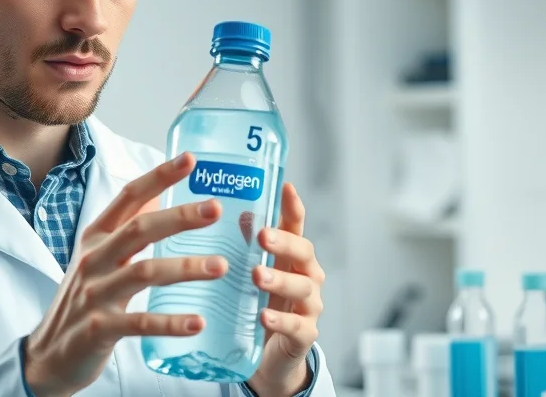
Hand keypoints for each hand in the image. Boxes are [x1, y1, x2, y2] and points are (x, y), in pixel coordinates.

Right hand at [23, 152, 228, 396]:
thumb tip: (160, 199)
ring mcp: (95, 294)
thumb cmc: (83, 301)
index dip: (159, 177)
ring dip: (185, 267)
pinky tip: (197, 323)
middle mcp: (94, 259)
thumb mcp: (98, 258)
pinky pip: (139, 323)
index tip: (190, 160)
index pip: (129, 197)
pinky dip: (169, 323)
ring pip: (144, 273)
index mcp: (96, 237)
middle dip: (179, 216)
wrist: (48, 355)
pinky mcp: (99, 329)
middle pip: (140, 229)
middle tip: (216, 208)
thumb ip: (126, 232)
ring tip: (220, 266)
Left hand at [247, 183, 325, 395]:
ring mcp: (309, 306)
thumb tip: (236, 213)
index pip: (296, 227)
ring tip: (258, 276)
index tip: (286, 187)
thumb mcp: (251, 274)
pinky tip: (264, 317)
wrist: (269, 357)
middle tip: (263, 236)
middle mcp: (307, 277)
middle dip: (285, 243)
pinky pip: (297, 326)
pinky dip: (280, 321)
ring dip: (280, 281)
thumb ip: (246, 246)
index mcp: (292, 258)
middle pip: (304, 253)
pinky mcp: (304, 335)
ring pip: (301, 288)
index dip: (293, 208)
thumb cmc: (260, 305)